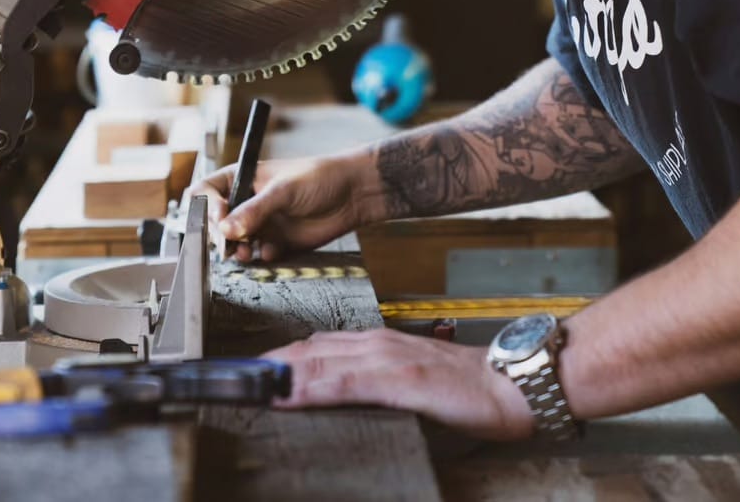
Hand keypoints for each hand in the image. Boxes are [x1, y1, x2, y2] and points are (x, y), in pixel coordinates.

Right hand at [188, 154, 371, 261]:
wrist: (352, 195)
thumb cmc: (319, 178)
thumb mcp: (284, 190)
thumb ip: (255, 210)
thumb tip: (227, 229)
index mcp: (240, 179)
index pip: (205, 192)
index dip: (207, 206)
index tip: (220, 217)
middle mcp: (245, 202)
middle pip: (214, 223)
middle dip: (219, 235)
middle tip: (231, 241)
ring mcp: (259, 223)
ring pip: (233, 244)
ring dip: (236, 251)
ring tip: (247, 252)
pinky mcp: (274, 242)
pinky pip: (257, 256)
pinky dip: (261, 257)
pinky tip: (274, 250)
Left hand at [263, 329, 533, 440]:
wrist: (509, 383)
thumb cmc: (463, 385)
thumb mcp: (411, 377)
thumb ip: (376, 380)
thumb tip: (342, 392)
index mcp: (377, 344)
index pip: (316, 346)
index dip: (279, 358)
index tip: (249, 372)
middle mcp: (375, 344)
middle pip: (308, 350)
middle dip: (267, 364)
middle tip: (230, 378)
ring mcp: (385, 359)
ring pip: (318, 361)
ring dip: (278, 373)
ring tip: (244, 384)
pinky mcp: (399, 380)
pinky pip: (344, 383)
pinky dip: (311, 387)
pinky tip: (287, 394)